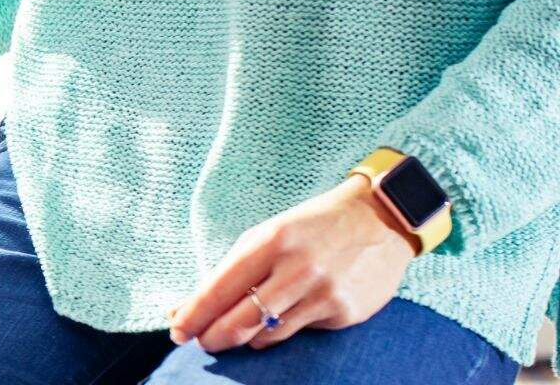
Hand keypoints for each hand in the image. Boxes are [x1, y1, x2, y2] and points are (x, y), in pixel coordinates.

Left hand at [168, 176, 419, 351]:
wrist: (382, 218)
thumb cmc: (312, 227)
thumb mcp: (267, 235)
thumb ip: (229, 271)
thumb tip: (185, 308)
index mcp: (270, 242)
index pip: (219, 289)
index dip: (193, 315)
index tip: (177, 330)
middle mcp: (297, 268)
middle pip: (239, 320)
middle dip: (213, 337)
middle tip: (202, 342)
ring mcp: (323, 292)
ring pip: (267, 334)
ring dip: (245, 339)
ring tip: (237, 332)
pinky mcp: (344, 312)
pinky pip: (299, 331)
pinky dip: (281, 329)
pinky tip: (284, 316)